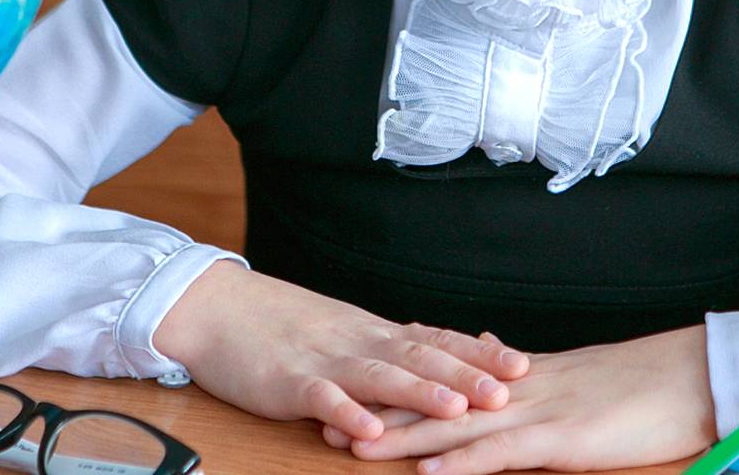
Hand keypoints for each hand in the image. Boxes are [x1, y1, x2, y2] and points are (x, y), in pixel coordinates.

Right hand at [154, 261, 530, 442]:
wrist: (217, 308)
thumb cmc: (280, 325)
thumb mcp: (342, 331)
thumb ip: (386, 348)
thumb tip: (438, 358)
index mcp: (372, 333)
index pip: (435, 338)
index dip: (478, 351)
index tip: (521, 362)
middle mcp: (357, 342)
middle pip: (419, 354)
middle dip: (465, 373)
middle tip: (508, 388)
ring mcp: (323, 360)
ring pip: (378, 375)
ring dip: (418, 391)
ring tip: (455, 408)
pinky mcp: (287, 381)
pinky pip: (320, 398)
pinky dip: (344, 413)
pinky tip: (367, 431)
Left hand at [319, 324, 717, 473]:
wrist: (689, 377)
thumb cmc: (639, 383)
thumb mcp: (573, 373)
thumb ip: (524, 367)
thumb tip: (487, 346)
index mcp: (518, 378)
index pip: (442, 382)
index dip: (391, 389)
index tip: (344, 391)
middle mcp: (516, 391)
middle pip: (435, 403)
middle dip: (379, 413)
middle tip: (324, 418)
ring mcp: (538, 413)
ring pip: (457, 428)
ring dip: (405, 439)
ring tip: (356, 446)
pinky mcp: (563, 439)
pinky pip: (504, 453)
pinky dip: (465, 464)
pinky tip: (431, 474)